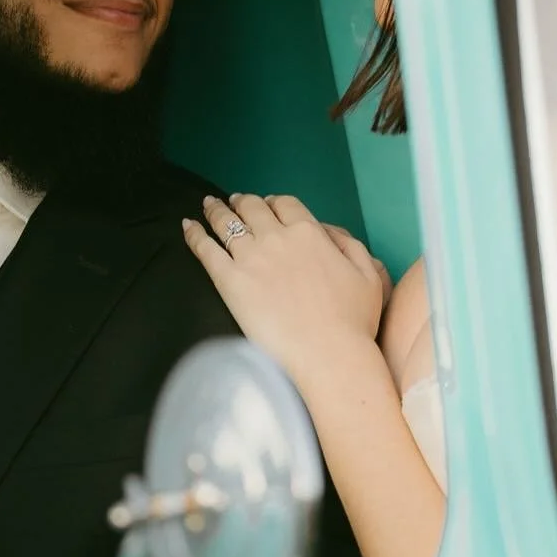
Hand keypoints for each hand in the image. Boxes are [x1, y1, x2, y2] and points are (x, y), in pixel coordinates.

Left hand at [183, 194, 389, 389]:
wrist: (327, 355)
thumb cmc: (353, 322)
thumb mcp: (369, 275)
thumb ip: (352, 248)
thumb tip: (331, 235)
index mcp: (310, 233)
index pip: (286, 205)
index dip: (274, 201)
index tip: (268, 203)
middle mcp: (277, 238)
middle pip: (253, 208)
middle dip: (242, 201)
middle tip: (234, 201)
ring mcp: (250, 258)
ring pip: (226, 223)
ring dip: (215, 210)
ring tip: (207, 205)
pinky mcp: (229, 281)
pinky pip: (206, 250)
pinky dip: (194, 234)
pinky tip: (187, 226)